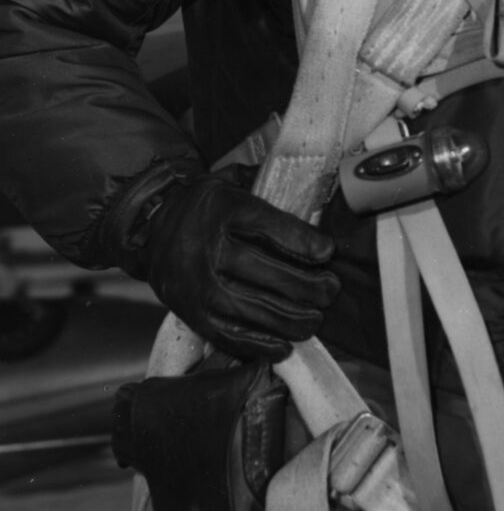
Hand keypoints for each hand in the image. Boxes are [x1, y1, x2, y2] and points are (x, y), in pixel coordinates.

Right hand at [139, 165, 338, 360]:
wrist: (148, 228)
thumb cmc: (203, 205)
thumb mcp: (230, 181)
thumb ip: (265, 185)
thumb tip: (310, 193)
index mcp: (223, 211)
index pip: (270, 228)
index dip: (303, 242)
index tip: (328, 252)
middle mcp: (208, 249)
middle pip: (266, 273)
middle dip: (307, 286)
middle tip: (331, 290)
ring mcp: (197, 285)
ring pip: (252, 309)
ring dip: (291, 320)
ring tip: (315, 319)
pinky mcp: (190, 314)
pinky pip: (228, 335)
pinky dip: (259, 345)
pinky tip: (284, 346)